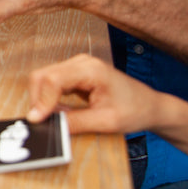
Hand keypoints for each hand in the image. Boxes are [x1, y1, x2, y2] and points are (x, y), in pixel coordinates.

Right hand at [27, 54, 158, 134]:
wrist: (150, 106)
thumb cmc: (135, 111)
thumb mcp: (106, 122)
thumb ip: (75, 123)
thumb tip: (49, 126)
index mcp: (91, 69)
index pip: (53, 80)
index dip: (41, 100)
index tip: (37, 120)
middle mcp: (81, 62)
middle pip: (43, 75)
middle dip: (37, 99)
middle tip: (42, 121)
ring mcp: (77, 65)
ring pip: (44, 78)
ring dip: (42, 98)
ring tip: (52, 118)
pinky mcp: (75, 73)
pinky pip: (52, 82)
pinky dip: (49, 97)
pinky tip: (58, 111)